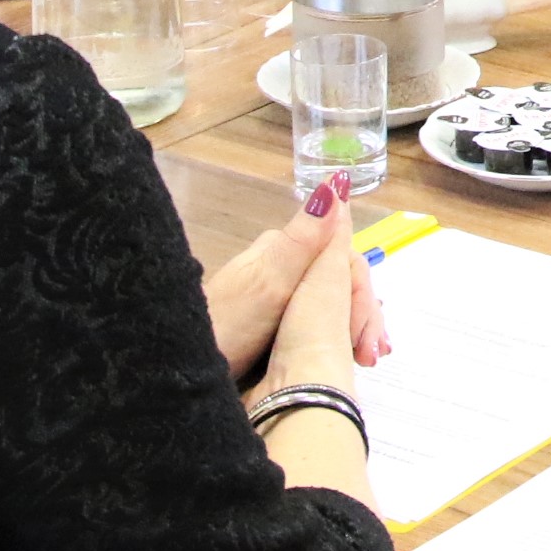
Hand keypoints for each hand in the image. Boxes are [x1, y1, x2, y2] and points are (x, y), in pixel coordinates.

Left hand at [208, 177, 393, 384]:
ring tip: (365, 360)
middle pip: (340, 282)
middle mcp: (284, 264)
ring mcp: (277, 294)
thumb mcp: (270, 284)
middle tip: (372, 355)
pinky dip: (336, 338)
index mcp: (284, 249)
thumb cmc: (228, 326)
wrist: (178, 367)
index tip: (369, 335)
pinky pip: (316, 323)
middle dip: (362, 315)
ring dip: (354, 328)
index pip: (344, 259)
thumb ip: (305, 238)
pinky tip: (343, 359)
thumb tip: (336, 183)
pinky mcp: (271, 323)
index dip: (362, 294)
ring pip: (331, 303)